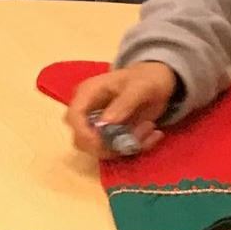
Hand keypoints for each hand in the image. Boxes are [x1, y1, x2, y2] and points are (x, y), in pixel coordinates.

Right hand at [63, 62, 177, 157]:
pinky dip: (136, 147)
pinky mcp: (111, 137)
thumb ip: (124, 102)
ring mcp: (99, 126)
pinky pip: (118, 151)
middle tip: (134, 138)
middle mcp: (88, 112)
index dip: (83, 133)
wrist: (157, 82)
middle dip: (107, 146)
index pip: (73, 117)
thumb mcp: (140, 86)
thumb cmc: (146, 78)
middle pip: (81, 140)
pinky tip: (153, 133)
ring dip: (126, 146)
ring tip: (149, 128)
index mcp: (88, 93)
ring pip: (100, 150)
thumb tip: (106, 122)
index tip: (103, 142)